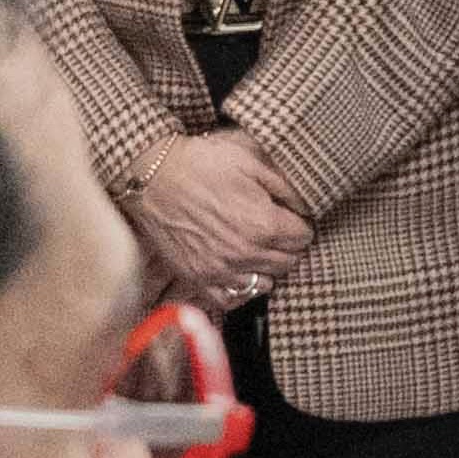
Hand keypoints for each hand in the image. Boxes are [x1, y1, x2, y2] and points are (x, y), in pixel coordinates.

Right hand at [126, 130, 309, 314]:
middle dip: (288, 244)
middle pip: (289, 262)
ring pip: (265, 283)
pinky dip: (241, 288)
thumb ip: (285, 185)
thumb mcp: (250, 158)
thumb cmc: (201, 162)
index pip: (304, 237)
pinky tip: (240, 270)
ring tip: (257, 246)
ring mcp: (220, 270)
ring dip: (267, 266)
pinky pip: (232, 299)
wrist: (153, 176)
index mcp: (264, 224)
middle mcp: (246, 253)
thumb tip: (306, 205)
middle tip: (276, 227)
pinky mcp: (198, 278)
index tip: (290, 214)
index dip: (301, 222)